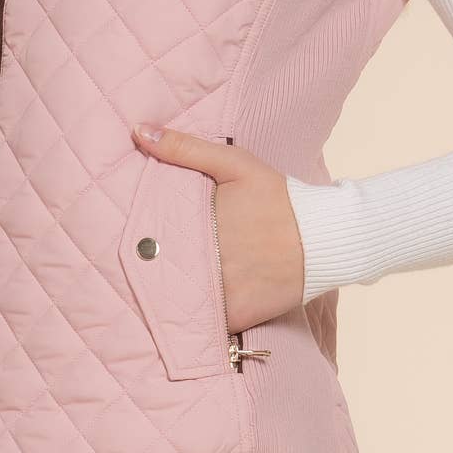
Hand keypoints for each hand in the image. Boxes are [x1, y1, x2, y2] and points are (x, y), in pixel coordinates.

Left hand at [131, 122, 304, 332]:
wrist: (323, 237)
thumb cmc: (277, 197)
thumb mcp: (234, 164)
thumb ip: (184, 148)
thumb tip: (138, 131)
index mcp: (199, 224)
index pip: (150, 240)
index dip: (138, 242)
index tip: (129, 241)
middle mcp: (207, 261)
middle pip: (161, 270)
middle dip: (150, 268)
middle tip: (140, 265)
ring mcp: (222, 293)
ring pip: (178, 300)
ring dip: (169, 294)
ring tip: (165, 286)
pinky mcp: (237, 316)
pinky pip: (204, 321)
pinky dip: (195, 316)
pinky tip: (190, 306)